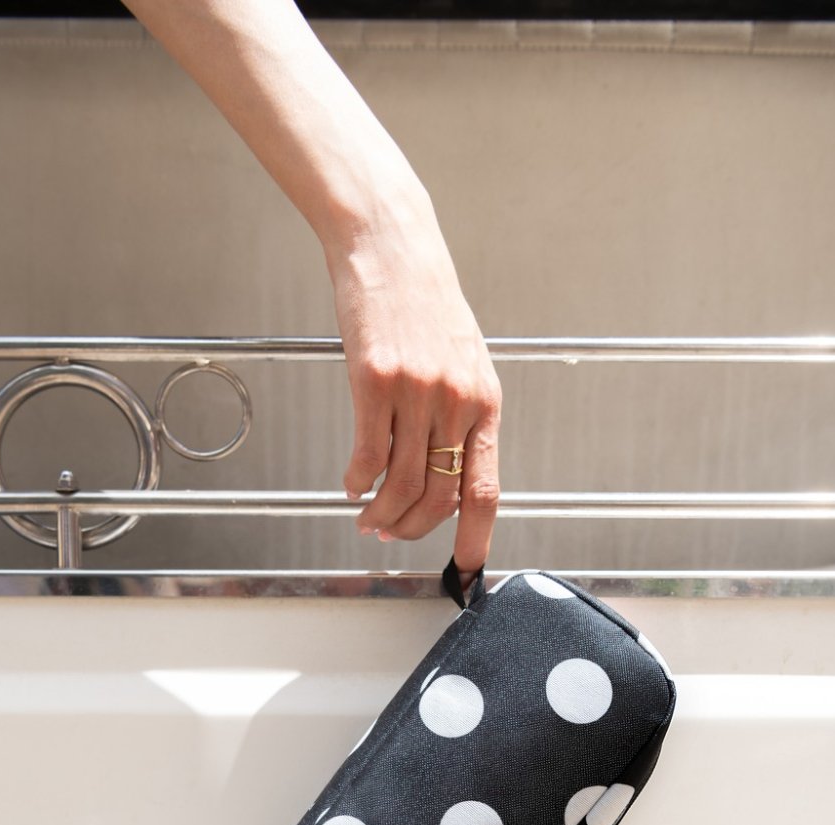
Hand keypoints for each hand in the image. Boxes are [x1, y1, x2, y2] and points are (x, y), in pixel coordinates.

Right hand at [329, 192, 501, 585]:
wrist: (391, 246)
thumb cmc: (424, 301)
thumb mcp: (463, 360)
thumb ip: (460, 415)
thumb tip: (445, 470)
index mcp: (484, 401)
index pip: (485, 488)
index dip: (475, 536)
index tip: (466, 568)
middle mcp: (456, 402)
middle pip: (440, 496)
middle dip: (414, 530)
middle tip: (391, 536)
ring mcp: (417, 393)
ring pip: (402, 483)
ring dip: (381, 513)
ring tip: (366, 518)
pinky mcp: (375, 381)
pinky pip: (367, 454)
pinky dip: (356, 480)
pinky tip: (350, 484)